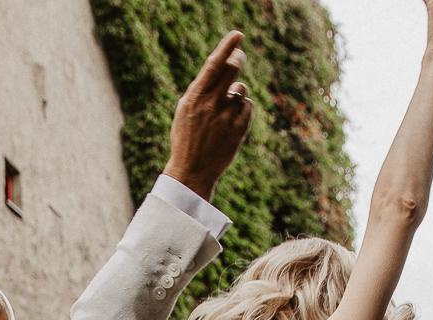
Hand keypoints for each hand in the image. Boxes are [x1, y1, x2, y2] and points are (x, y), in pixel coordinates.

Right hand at [162, 30, 252, 200]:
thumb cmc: (186, 138)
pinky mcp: (238, 129)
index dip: (226, 47)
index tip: (237, 35)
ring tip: (226, 105)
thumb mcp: (185, 111)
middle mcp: (210, 105)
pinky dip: (243, 108)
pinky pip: (248, 106)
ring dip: (237, 92)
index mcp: (194, 98)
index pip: (213, 66)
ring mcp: (225, 117)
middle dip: (238, 59)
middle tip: (240, 54)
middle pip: (232, 70)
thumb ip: (201, 90)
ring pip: (241, 89)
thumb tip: (221, 66)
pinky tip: (232, 119)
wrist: (192, 171)